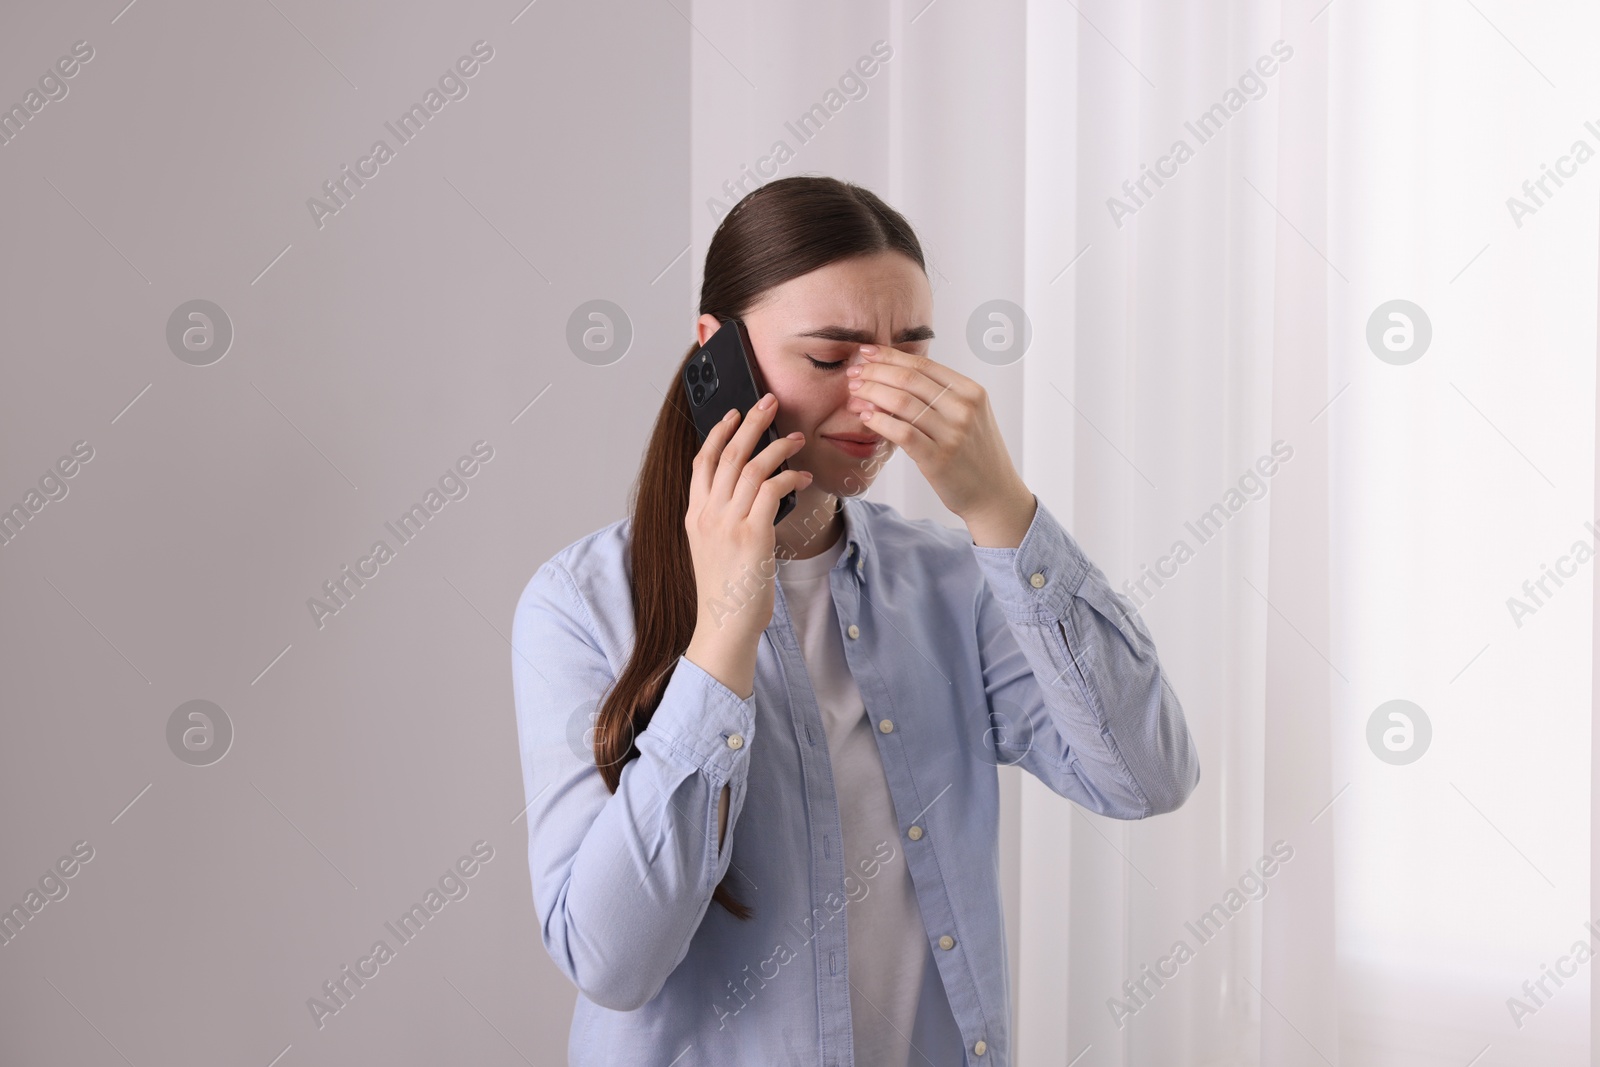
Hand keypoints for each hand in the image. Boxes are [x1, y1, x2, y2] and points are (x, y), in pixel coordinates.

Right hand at [684, 392, 811, 665]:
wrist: (723, 626)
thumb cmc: (725, 593)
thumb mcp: (713, 550)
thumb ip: (723, 520)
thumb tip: (750, 496)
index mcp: (695, 515)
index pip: (703, 462)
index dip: (718, 433)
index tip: (733, 414)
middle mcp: (708, 514)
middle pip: (729, 454)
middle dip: (751, 422)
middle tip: (769, 401)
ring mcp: (728, 523)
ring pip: (752, 467)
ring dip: (778, 446)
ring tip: (797, 438)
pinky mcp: (752, 534)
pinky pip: (772, 490)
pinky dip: (790, 477)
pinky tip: (803, 477)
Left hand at [847, 344, 1029, 523]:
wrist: (994, 495)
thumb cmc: (974, 455)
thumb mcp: (969, 416)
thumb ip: (941, 396)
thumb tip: (894, 374)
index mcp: (971, 391)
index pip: (923, 364)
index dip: (890, 355)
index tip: (866, 352)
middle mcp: (964, 408)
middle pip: (909, 379)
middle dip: (874, 372)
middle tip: (853, 374)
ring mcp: (953, 434)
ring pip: (901, 402)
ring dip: (871, 394)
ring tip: (854, 394)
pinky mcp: (939, 459)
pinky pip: (901, 432)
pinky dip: (879, 421)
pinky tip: (865, 416)